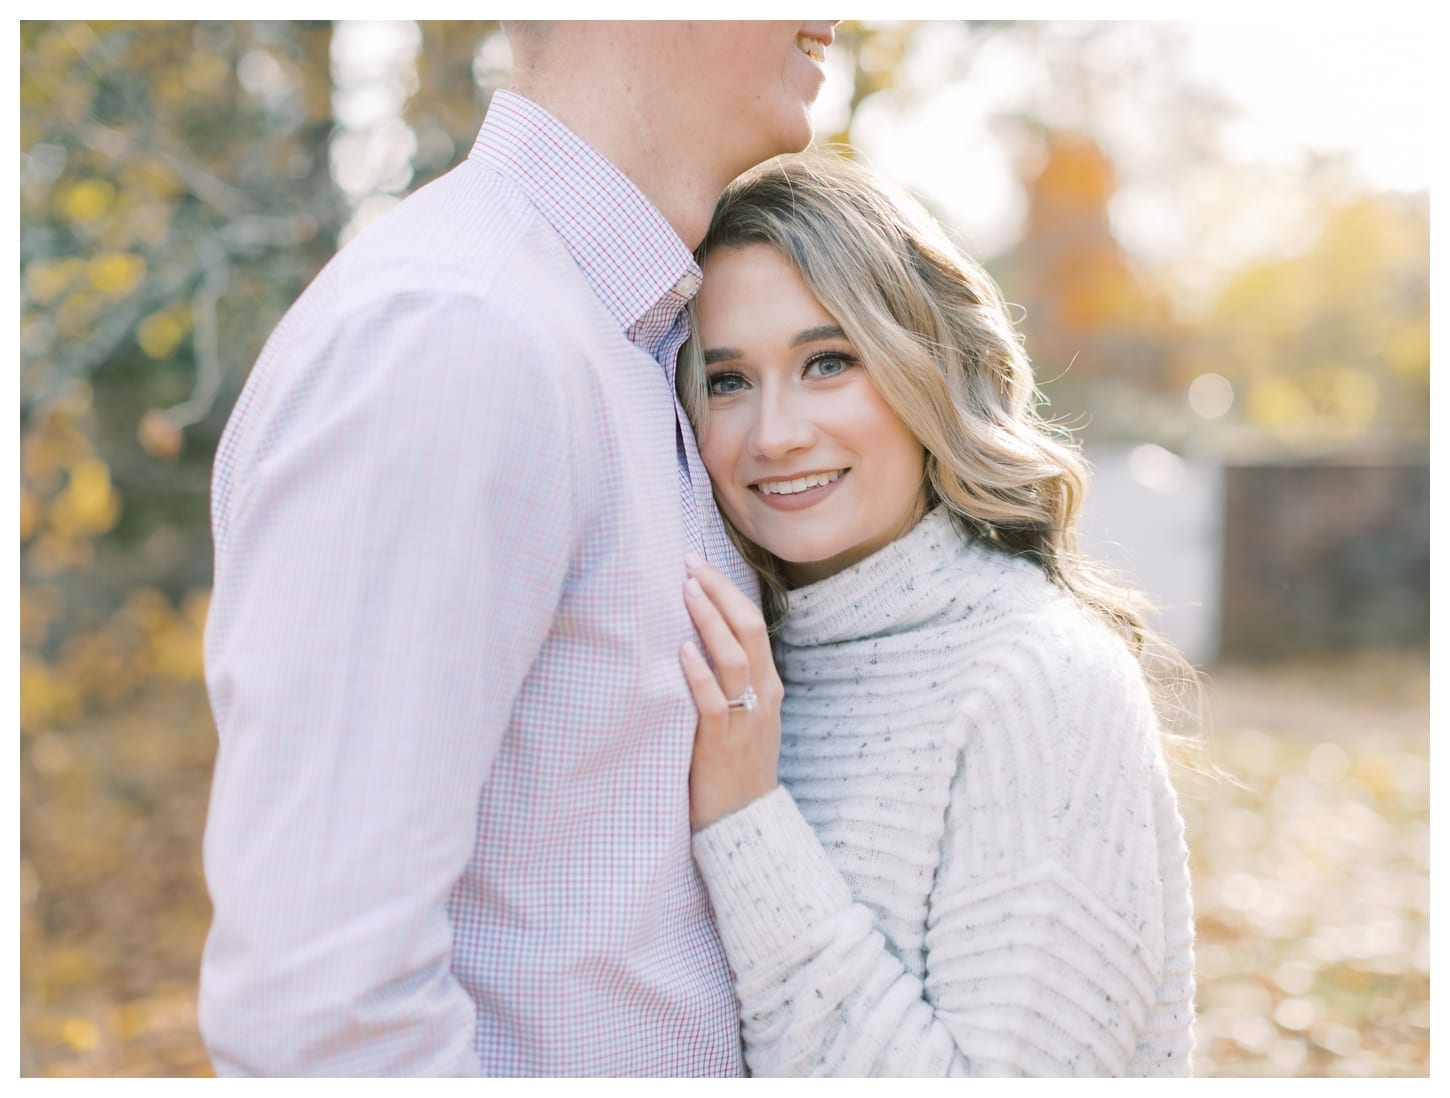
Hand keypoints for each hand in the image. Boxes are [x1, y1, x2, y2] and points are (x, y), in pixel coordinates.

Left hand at [679, 554, 781, 831]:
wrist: (746, 823)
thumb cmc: (736, 765)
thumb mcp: (744, 716)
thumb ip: (730, 680)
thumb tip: (697, 638)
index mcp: (768, 685)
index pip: (754, 624)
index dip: (728, 592)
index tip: (700, 566)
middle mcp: (762, 696)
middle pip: (749, 630)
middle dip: (720, 593)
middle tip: (691, 564)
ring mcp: (746, 719)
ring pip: (735, 658)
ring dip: (709, 622)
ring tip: (687, 592)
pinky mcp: (722, 745)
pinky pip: (714, 703)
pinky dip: (700, 674)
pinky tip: (683, 652)